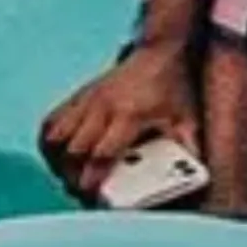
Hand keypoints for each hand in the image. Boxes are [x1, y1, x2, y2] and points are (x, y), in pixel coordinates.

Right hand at [39, 38, 204, 198]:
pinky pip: (50, 123)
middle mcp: (103, 108)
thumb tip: (197, 176)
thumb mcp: (187, 118)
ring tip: (70, 175)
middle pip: (74, 150)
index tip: (91, 195)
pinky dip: (49, 143)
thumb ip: (189, 147)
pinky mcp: (78, 97)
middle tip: (82, 191)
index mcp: (130, 115)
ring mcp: (86, 101)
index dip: (93, 178)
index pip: (102, 153)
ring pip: (55, 137)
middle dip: (73, 176)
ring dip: (57, 161)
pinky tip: (60, 156)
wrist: (160, 51)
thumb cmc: (174, 87)